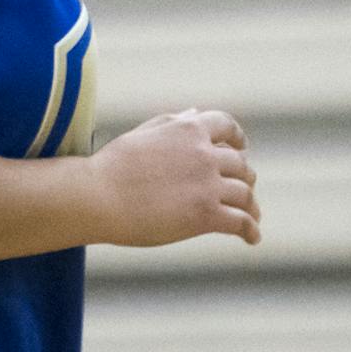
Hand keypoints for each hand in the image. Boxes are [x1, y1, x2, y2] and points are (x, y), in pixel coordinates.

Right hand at [88, 109, 259, 247]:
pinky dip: (251, 230)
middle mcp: (204, 153)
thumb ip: (174, 123)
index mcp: (189, 129)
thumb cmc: (112, 166)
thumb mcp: (144, 133)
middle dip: (244, 177)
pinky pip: (240, 222)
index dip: (239, 138)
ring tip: (252, 217)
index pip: (227, 127)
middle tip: (243, 189)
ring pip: (245, 194)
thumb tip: (195, 113)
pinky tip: (252, 238)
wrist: (98, 196)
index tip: (242, 148)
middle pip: (240, 165)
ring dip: (251, 206)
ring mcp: (208, 184)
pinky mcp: (206, 215)